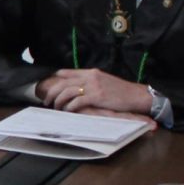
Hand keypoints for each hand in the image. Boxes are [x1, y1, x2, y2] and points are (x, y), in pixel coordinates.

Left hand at [35, 68, 150, 115]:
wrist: (136, 95)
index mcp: (90, 72)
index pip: (66, 72)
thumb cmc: (120, 91)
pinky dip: (70, 107)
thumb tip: (76, 88)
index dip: (54, 80)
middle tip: (47, 101)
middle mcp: (90, 77)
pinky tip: (68, 111)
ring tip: (56, 108)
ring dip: (59, 101)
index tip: (47, 88)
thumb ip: (89, 82)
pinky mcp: (97, 96)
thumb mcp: (103, 81)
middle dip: (52, 92)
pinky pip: (77, 101)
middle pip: (63, 82)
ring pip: (67, 91)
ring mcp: (93, 86)